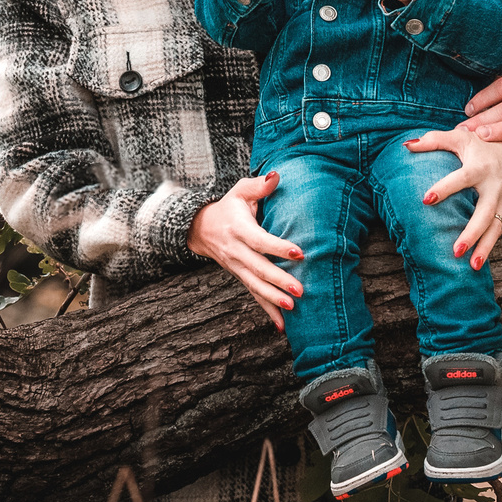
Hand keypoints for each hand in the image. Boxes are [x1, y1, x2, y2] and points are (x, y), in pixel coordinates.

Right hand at [185, 171, 301, 327]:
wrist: (201, 228)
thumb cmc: (229, 206)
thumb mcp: (239, 191)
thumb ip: (259, 185)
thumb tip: (277, 176)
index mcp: (239, 229)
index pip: (260, 240)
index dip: (278, 247)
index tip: (299, 253)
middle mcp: (236, 251)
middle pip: (258, 268)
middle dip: (278, 280)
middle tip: (300, 290)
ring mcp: (236, 267)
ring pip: (255, 286)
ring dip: (273, 299)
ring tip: (293, 307)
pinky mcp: (240, 277)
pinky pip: (254, 295)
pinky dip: (267, 311)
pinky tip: (282, 326)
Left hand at [403, 127, 501, 267]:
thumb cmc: (486, 142)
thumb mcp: (463, 136)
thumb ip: (435, 140)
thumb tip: (406, 145)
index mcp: (479, 167)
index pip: (460, 179)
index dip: (444, 188)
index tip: (426, 199)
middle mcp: (494, 186)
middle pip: (484, 213)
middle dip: (471, 233)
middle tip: (456, 250)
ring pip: (496, 228)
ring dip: (485, 247)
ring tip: (473, 266)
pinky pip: (501, 231)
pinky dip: (491, 246)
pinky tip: (478, 262)